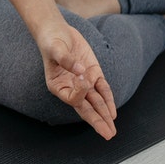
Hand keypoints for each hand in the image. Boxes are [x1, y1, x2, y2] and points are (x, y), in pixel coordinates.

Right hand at [40, 25, 116, 139]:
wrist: (58, 30)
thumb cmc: (52, 41)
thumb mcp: (55, 49)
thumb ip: (66, 60)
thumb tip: (80, 70)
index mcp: (58, 86)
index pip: (73, 98)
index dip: (80, 92)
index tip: (84, 78)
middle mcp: (72, 87)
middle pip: (86, 108)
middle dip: (97, 121)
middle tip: (107, 134)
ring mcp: (84, 81)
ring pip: (96, 102)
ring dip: (105, 114)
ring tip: (111, 128)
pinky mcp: (93, 72)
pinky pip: (102, 88)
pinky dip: (108, 98)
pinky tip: (112, 111)